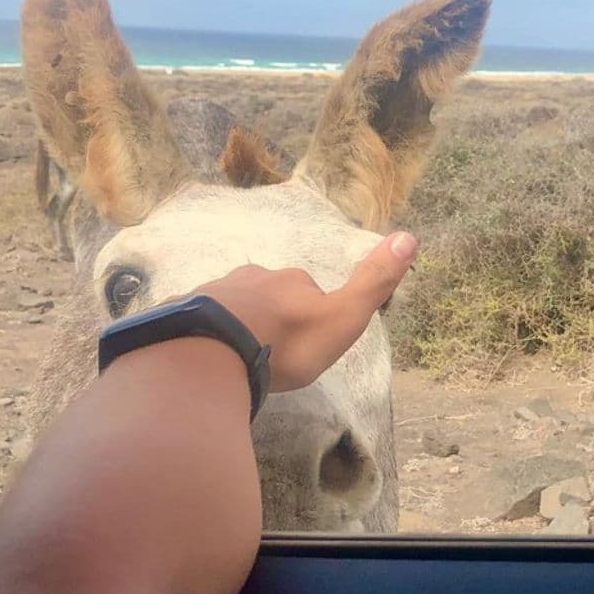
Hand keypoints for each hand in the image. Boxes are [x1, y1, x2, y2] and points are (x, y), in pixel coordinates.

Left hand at [194, 231, 416, 392]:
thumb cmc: (288, 341)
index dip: (310, 313)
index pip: (307, 289)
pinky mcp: (182, 312)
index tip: (306, 341)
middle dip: (271, 316)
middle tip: (272, 351)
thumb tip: (410, 235)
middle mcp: (253, 277)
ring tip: (240, 358)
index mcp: (291, 280)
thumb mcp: (342, 318)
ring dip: (239, 325)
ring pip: (232, 306)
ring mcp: (214, 293)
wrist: (216, 352)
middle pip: (267, 294)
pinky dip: (207, 334)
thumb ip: (373, 283)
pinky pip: (199, 321)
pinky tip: (208, 356)